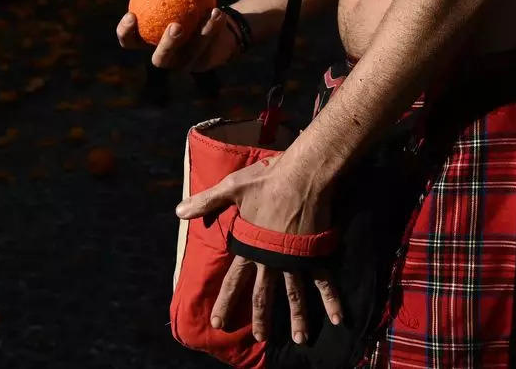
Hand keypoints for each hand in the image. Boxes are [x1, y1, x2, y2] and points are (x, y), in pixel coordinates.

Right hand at [115, 0, 239, 71]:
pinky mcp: (203, 65)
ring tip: (208, 13)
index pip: (130, 41)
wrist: (213, 21)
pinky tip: (218, 12)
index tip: (131, 15)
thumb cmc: (188, 2)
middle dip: (167, 45)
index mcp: (149, 40)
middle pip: (161, 58)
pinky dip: (213, 29)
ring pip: (192, 53)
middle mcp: (165, 57)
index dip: (126, 33)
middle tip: (175, 26)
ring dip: (201, 34)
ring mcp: (185, 64)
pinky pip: (209, 47)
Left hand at [176, 157, 342, 344]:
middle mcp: (271, 260)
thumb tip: (178, 211)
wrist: (303, 175)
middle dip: (261, 318)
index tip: (218, 323)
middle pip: (264, 295)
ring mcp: (294, 259)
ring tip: (299, 339)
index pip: (234, 281)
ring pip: (295, 295)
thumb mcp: (231, 188)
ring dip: (297, 318)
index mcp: (250, 247)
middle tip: (261, 336)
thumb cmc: (267, 180)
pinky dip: (331, 300)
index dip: (225, 302)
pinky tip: (337, 318)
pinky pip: (324, 282)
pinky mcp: (315, 254)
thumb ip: (206, 202)